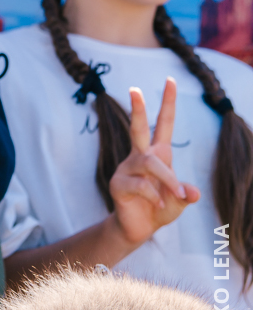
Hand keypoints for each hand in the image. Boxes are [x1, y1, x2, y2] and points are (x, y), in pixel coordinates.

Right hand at [109, 77, 199, 249]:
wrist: (138, 228)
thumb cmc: (160, 208)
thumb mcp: (179, 201)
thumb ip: (186, 195)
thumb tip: (192, 193)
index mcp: (158, 153)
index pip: (163, 123)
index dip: (168, 102)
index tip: (170, 80)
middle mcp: (140, 156)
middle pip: (138, 128)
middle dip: (137, 109)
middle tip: (135, 89)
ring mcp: (127, 169)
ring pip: (149, 163)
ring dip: (167, 178)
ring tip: (175, 194)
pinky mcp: (118, 184)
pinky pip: (140, 185)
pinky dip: (155, 195)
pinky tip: (159, 204)